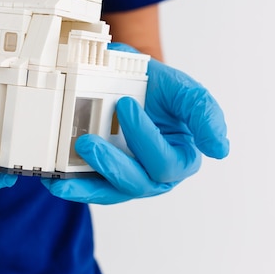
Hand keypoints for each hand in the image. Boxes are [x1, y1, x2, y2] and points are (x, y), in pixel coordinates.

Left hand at [42, 44, 228, 203]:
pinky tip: (54, 182)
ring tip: (61, 179)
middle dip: (111, 165)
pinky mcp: (103, 176)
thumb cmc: (161, 90)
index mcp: (180, 158)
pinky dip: (72, 187)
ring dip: (85, 187)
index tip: (126, 103)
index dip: (146, 138)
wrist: (134, 82)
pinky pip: (89, 188)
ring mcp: (127, 177)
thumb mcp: (185, 91)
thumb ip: (204, 113)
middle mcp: (155, 175)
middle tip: (87, 142)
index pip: (165, 162)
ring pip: (110, 192)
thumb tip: (220, 149)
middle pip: (137, 184)